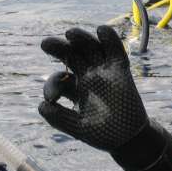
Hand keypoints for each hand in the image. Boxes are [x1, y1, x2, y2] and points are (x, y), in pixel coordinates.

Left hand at [39, 25, 147, 151]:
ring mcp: (104, 71)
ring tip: (70, 34)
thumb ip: (60, 119)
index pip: (60, 78)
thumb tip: (41, 105)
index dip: (52, 84)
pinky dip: (110, 39)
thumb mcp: (79, 129)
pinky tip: (101, 30)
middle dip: (58, 47)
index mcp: (76, 89)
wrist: (129, 139)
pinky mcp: (120, 70)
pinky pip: (115, 51)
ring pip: (91, 48)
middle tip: (45, 44)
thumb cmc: (104, 134)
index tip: (51, 97)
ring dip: (81, 38)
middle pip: (72, 54)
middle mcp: (88, 76)